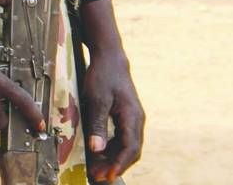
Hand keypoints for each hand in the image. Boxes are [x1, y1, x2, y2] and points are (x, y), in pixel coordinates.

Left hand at [80, 0, 143, 181]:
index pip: (129, 148)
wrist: (110, 58)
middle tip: (99, 177)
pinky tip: (100, 154)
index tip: (107, 176)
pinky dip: (112, 149)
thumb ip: (97, 124)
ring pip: (127, 146)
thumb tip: (97, 149)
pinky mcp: (126, 118)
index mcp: (132, 117)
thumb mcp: (95, 98)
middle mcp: (136, 121)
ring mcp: (133, 119)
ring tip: (97, 169)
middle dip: (115, 166)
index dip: (118, 165)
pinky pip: (123, 139)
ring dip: (113, 159)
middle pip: (131, 151)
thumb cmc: (102, 76)